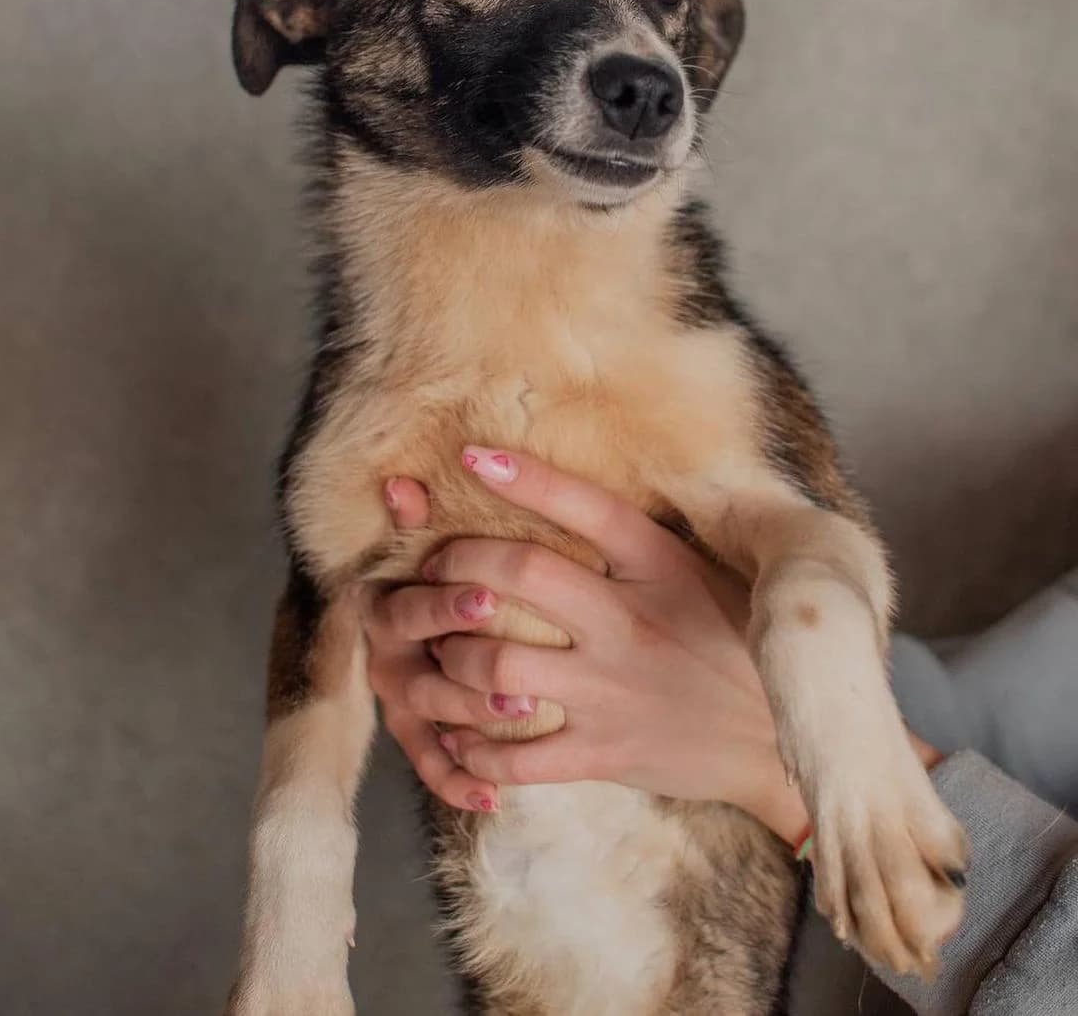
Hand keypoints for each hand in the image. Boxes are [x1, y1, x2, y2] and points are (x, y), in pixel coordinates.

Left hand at [369, 449, 808, 840]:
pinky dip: (470, 746)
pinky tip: (454, 732)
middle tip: (433, 569)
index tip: (471, 456)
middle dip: (457, 564)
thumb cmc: (733, 640)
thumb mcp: (699, 574)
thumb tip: (562, 495)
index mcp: (661, 566)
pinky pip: (516, 756)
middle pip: (520, 575)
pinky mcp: (605, 753)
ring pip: (497, 665)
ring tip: (434, 650)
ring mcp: (612, 691)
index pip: (586, 508)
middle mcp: (629, 622)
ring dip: (447, 656)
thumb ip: (637, 541)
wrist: (780, 740)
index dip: (525, 478)